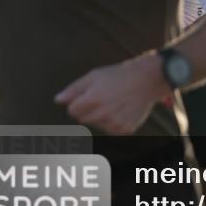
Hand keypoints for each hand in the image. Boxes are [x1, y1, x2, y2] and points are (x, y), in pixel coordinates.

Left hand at [54, 54, 170, 134]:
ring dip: (102, 117)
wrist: (147, 80)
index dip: (79, 102)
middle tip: (104, 97)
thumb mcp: (94, 76)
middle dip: (89, 110)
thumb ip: (74, 89)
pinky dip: (114, 122)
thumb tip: (58, 100)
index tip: (90, 94)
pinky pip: (111, 130)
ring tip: (115, 103)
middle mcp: (103, 114)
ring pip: (97, 125)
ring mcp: (115, 123)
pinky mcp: (125, 129)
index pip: (72, 111)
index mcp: (92, 99)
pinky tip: (122, 110)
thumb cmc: (119, 75)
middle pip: (83, 119)